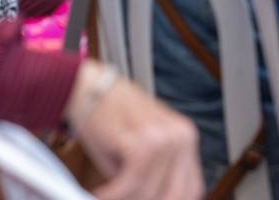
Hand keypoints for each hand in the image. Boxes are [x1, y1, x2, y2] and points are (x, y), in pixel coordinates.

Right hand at [67, 62, 202, 199]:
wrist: (87, 89)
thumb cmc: (110, 116)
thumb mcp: (141, 145)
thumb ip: (155, 174)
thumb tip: (152, 198)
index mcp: (185, 137)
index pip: (191, 188)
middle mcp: (179, 137)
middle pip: (174, 195)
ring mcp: (162, 139)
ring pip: (149, 193)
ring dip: (125, 198)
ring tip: (107, 195)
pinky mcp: (141, 143)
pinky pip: (131, 185)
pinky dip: (114, 194)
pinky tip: (103, 193)